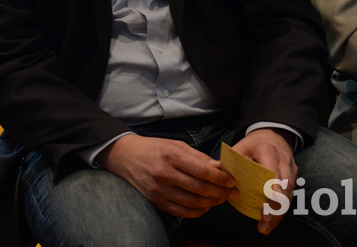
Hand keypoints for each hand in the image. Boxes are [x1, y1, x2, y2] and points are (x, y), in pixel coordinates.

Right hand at [97, 135, 236, 217]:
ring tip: (220, 199)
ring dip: (211, 203)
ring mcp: (159, 189)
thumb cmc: (153, 148)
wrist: (124, 156)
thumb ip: (198, 157)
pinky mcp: (156, 201)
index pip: (202, 170)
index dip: (220, 178)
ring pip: (192, 202)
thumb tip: (219, 168)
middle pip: (199, 188)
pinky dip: (196, 212)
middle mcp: (164, 173)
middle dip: (220, 192)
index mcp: (171, 155)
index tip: (232, 181)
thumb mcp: (175, 145)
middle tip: (232, 193)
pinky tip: (204, 207)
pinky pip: (181, 211)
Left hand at [233, 129, 296, 234]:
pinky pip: (289, 197)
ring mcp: (291, 170)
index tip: (272, 197)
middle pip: (284, 186)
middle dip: (276, 204)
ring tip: (265, 226)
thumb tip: (213, 173)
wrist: (274, 135)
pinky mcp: (293, 179)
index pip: (273, 168)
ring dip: (278, 213)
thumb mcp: (240, 147)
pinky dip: (280, 211)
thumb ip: (230, 161)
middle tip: (265, 218)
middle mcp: (283, 161)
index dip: (274, 184)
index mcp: (268, 151)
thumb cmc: (253, 144)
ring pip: (289, 195)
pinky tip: (270, 222)